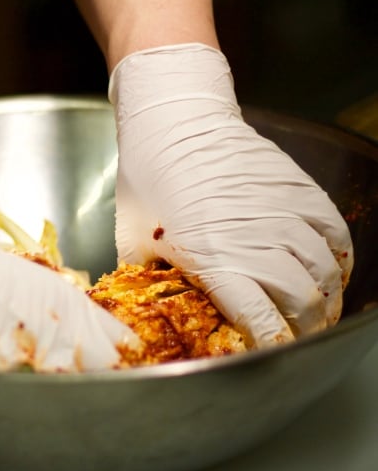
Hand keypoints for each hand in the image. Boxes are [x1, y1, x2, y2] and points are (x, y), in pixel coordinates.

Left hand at [109, 43, 352, 346]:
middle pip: (302, 302)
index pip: (259, 319)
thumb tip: (146, 304)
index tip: (269, 351)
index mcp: (211, 258)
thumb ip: (145, 277)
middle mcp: (254, 239)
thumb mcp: (131, 236)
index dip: (270, 343)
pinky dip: (339, 258)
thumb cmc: (147, 177)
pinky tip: (331, 271)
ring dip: (326, 297)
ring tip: (319, 310)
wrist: (173, 119)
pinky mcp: (299, 189)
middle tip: (298, 335)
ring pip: (325, 271)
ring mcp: (282, 212)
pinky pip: (336, 233)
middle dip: (304, 328)